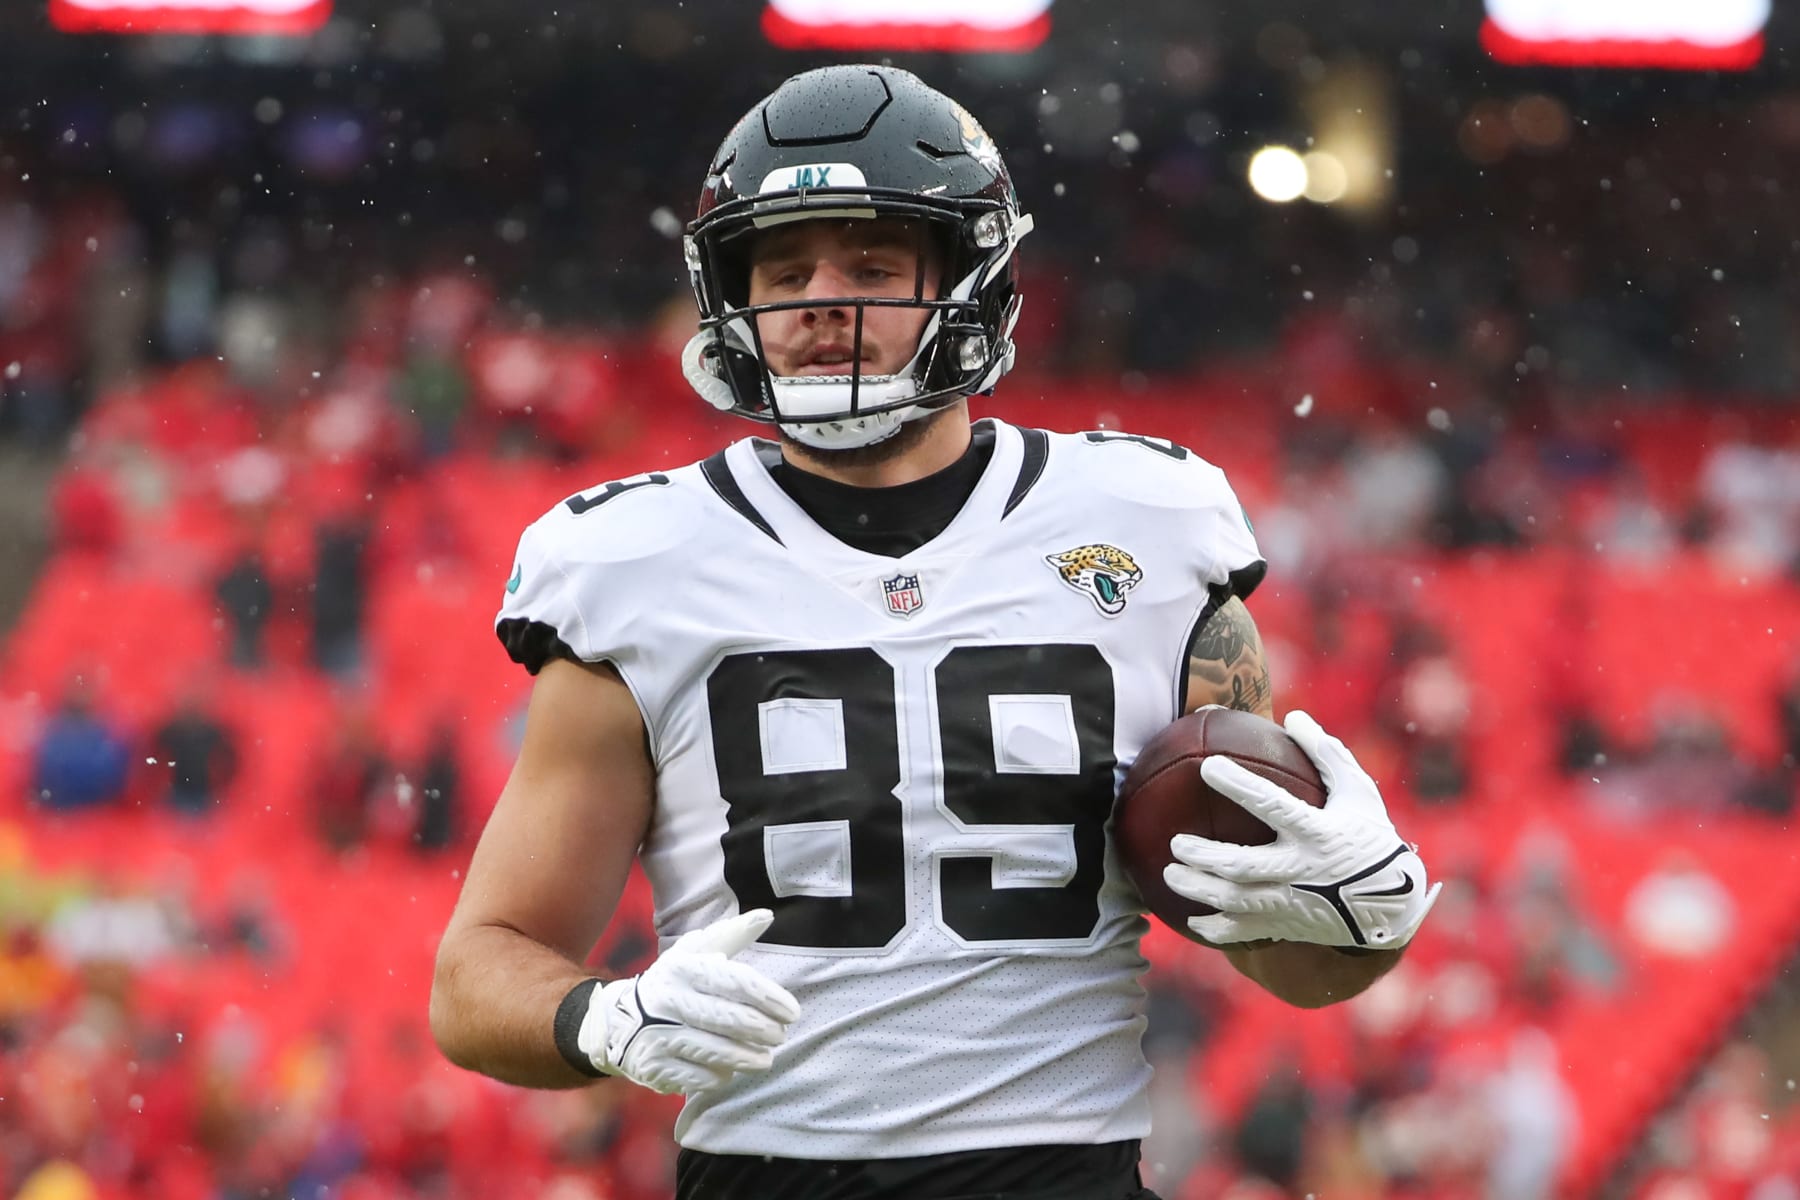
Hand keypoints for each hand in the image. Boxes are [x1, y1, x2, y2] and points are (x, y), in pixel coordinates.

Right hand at [578, 909, 800, 1094]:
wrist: (615, 1022)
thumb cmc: (673, 984)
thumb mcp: (695, 953)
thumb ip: (732, 935)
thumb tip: (767, 915)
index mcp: (682, 968)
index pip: (735, 982)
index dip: (769, 997)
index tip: (792, 1011)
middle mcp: (668, 1000)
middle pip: (729, 1020)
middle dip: (763, 1031)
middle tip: (780, 1036)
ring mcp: (659, 1036)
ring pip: (716, 1051)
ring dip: (748, 1058)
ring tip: (765, 1059)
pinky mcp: (654, 1067)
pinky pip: (698, 1077)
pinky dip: (720, 1076)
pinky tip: (730, 1070)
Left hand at [1163, 711, 1441, 948]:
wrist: (1395, 906)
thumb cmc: (1371, 839)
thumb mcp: (1358, 792)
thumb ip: (1327, 754)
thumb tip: (1293, 715)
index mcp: (1318, 833)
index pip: (1272, 805)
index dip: (1239, 786)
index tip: (1208, 767)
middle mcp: (1302, 870)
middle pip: (1243, 865)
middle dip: (1205, 855)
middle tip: (1176, 842)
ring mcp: (1293, 903)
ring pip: (1236, 900)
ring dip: (1199, 889)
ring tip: (1170, 875)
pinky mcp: (1288, 925)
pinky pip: (1246, 933)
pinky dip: (1216, 929)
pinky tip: (1193, 920)